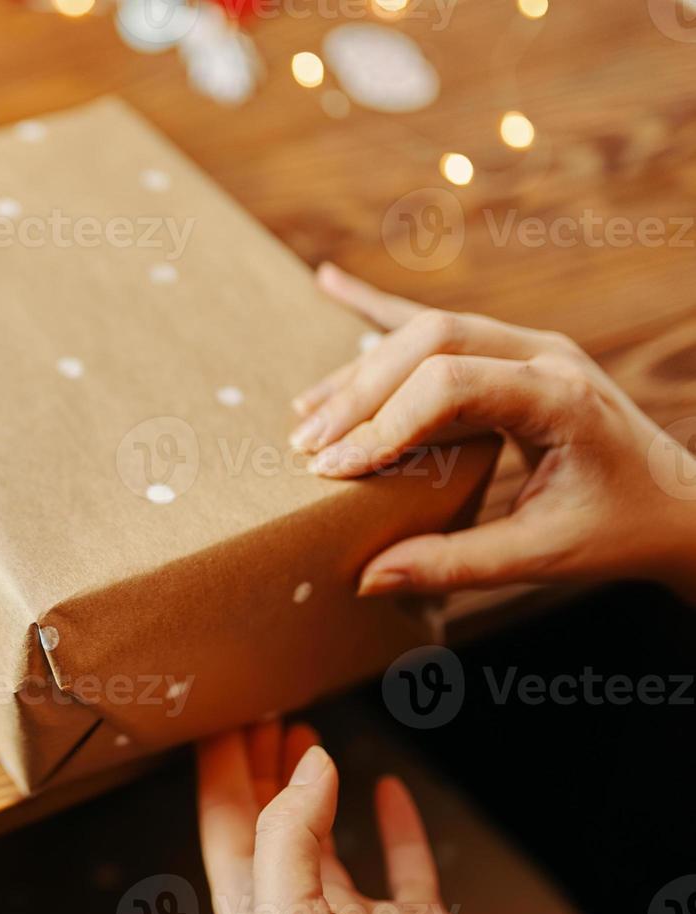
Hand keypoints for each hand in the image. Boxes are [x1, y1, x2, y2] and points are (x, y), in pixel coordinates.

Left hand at [197, 720, 487, 913]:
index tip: (223, 717)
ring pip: (327, 842)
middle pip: (267, 826)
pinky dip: (398, 826)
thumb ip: (288, 840)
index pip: (226, 827)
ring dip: (314, 790)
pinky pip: (406, 869)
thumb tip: (308, 766)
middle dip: (258, 769)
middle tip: (260, 714)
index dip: (221, 771)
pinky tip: (387, 791)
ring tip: (305, 740)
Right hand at [290, 263, 695, 599]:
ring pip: (426, 331)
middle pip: (429, 343)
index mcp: (560, 395)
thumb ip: (455, 563)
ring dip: (361, 369)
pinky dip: (378, 309)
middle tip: (307, 446)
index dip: (381, 423)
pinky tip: (329, 285)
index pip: (448, 386)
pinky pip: (435, 323)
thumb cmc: (620, 529)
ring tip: (305, 413)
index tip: (331, 468)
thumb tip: (366, 576)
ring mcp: (527, 344)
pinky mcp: (511, 351)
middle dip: (359, 392)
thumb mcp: (543, 555)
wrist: (680, 505)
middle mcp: (544, 354)